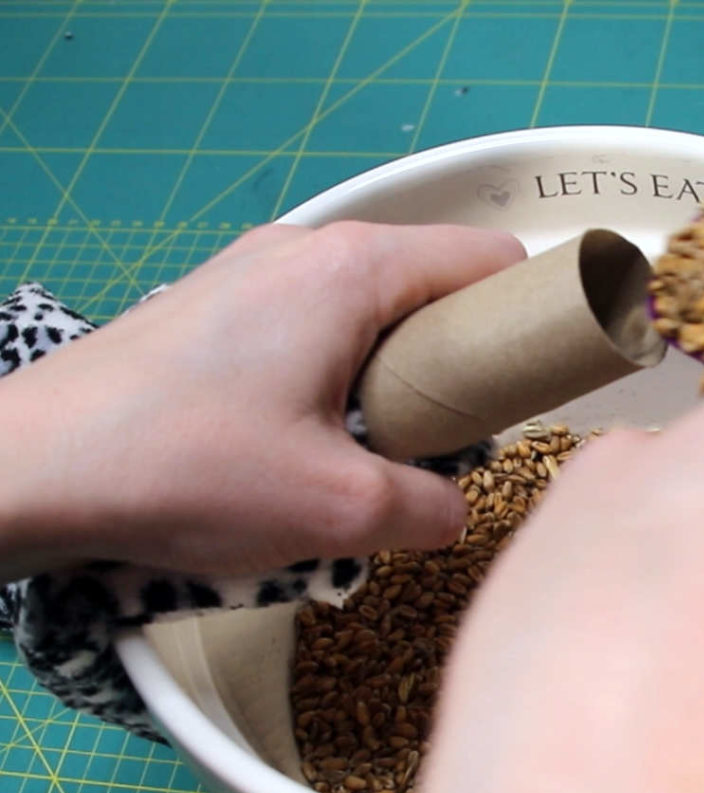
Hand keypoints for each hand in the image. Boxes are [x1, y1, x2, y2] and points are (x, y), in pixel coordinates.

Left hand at [0, 223, 523, 579]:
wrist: (32, 470)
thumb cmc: (187, 470)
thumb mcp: (340, 509)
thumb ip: (432, 509)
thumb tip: (453, 510)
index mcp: (353, 271)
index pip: (487, 260)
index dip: (529, 316)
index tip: (533, 382)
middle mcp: (306, 251)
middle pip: (430, 285)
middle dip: (458, 362)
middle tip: (446, 441)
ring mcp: (254, 274)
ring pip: (370, 312)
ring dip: (394, 377)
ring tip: (370, 452)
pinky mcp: (217, 309)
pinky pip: (314, 328)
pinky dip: (339, 377)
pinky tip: (305, 442)